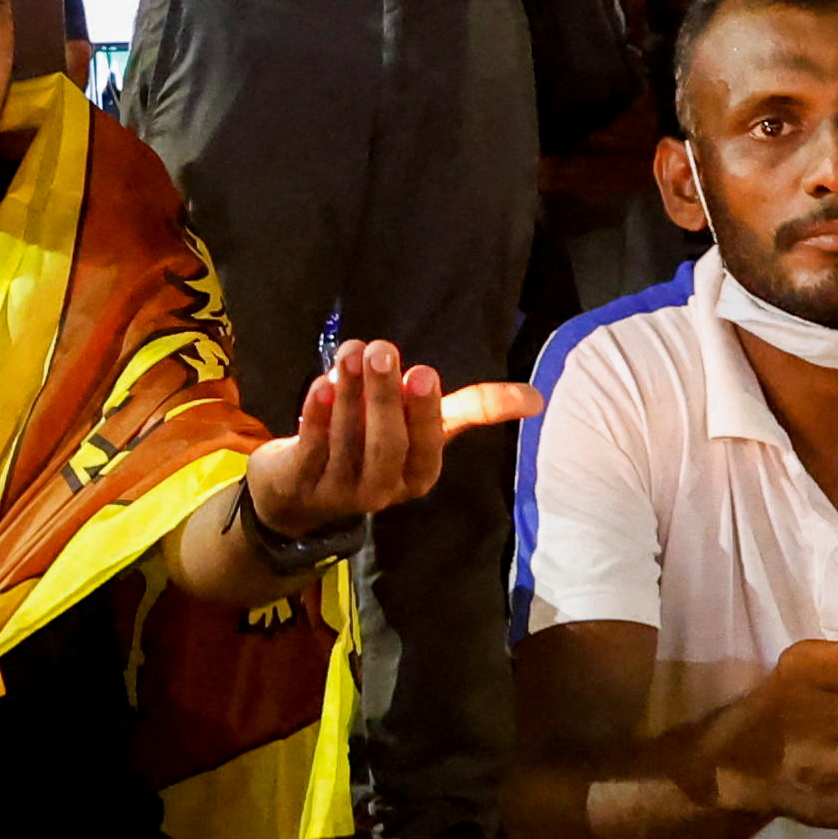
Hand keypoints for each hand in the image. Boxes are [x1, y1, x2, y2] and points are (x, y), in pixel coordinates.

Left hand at [243, 342, 541, 535]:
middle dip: (385, 396)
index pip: (429, 446)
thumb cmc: (373, 444)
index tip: (422, 371)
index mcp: (419, 474)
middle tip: (382, 349)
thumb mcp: (421, 429)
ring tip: (351, 352)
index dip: (425, 411)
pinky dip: (316, 415)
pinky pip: (313, 447)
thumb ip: (471, 410)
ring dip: (349, 393)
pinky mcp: (305, 482)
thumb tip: (536, 398)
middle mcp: (385, 488)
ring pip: (349, 441)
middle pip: (388, 444)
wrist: (302, 488)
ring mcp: (343, 489)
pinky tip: (320, 384)